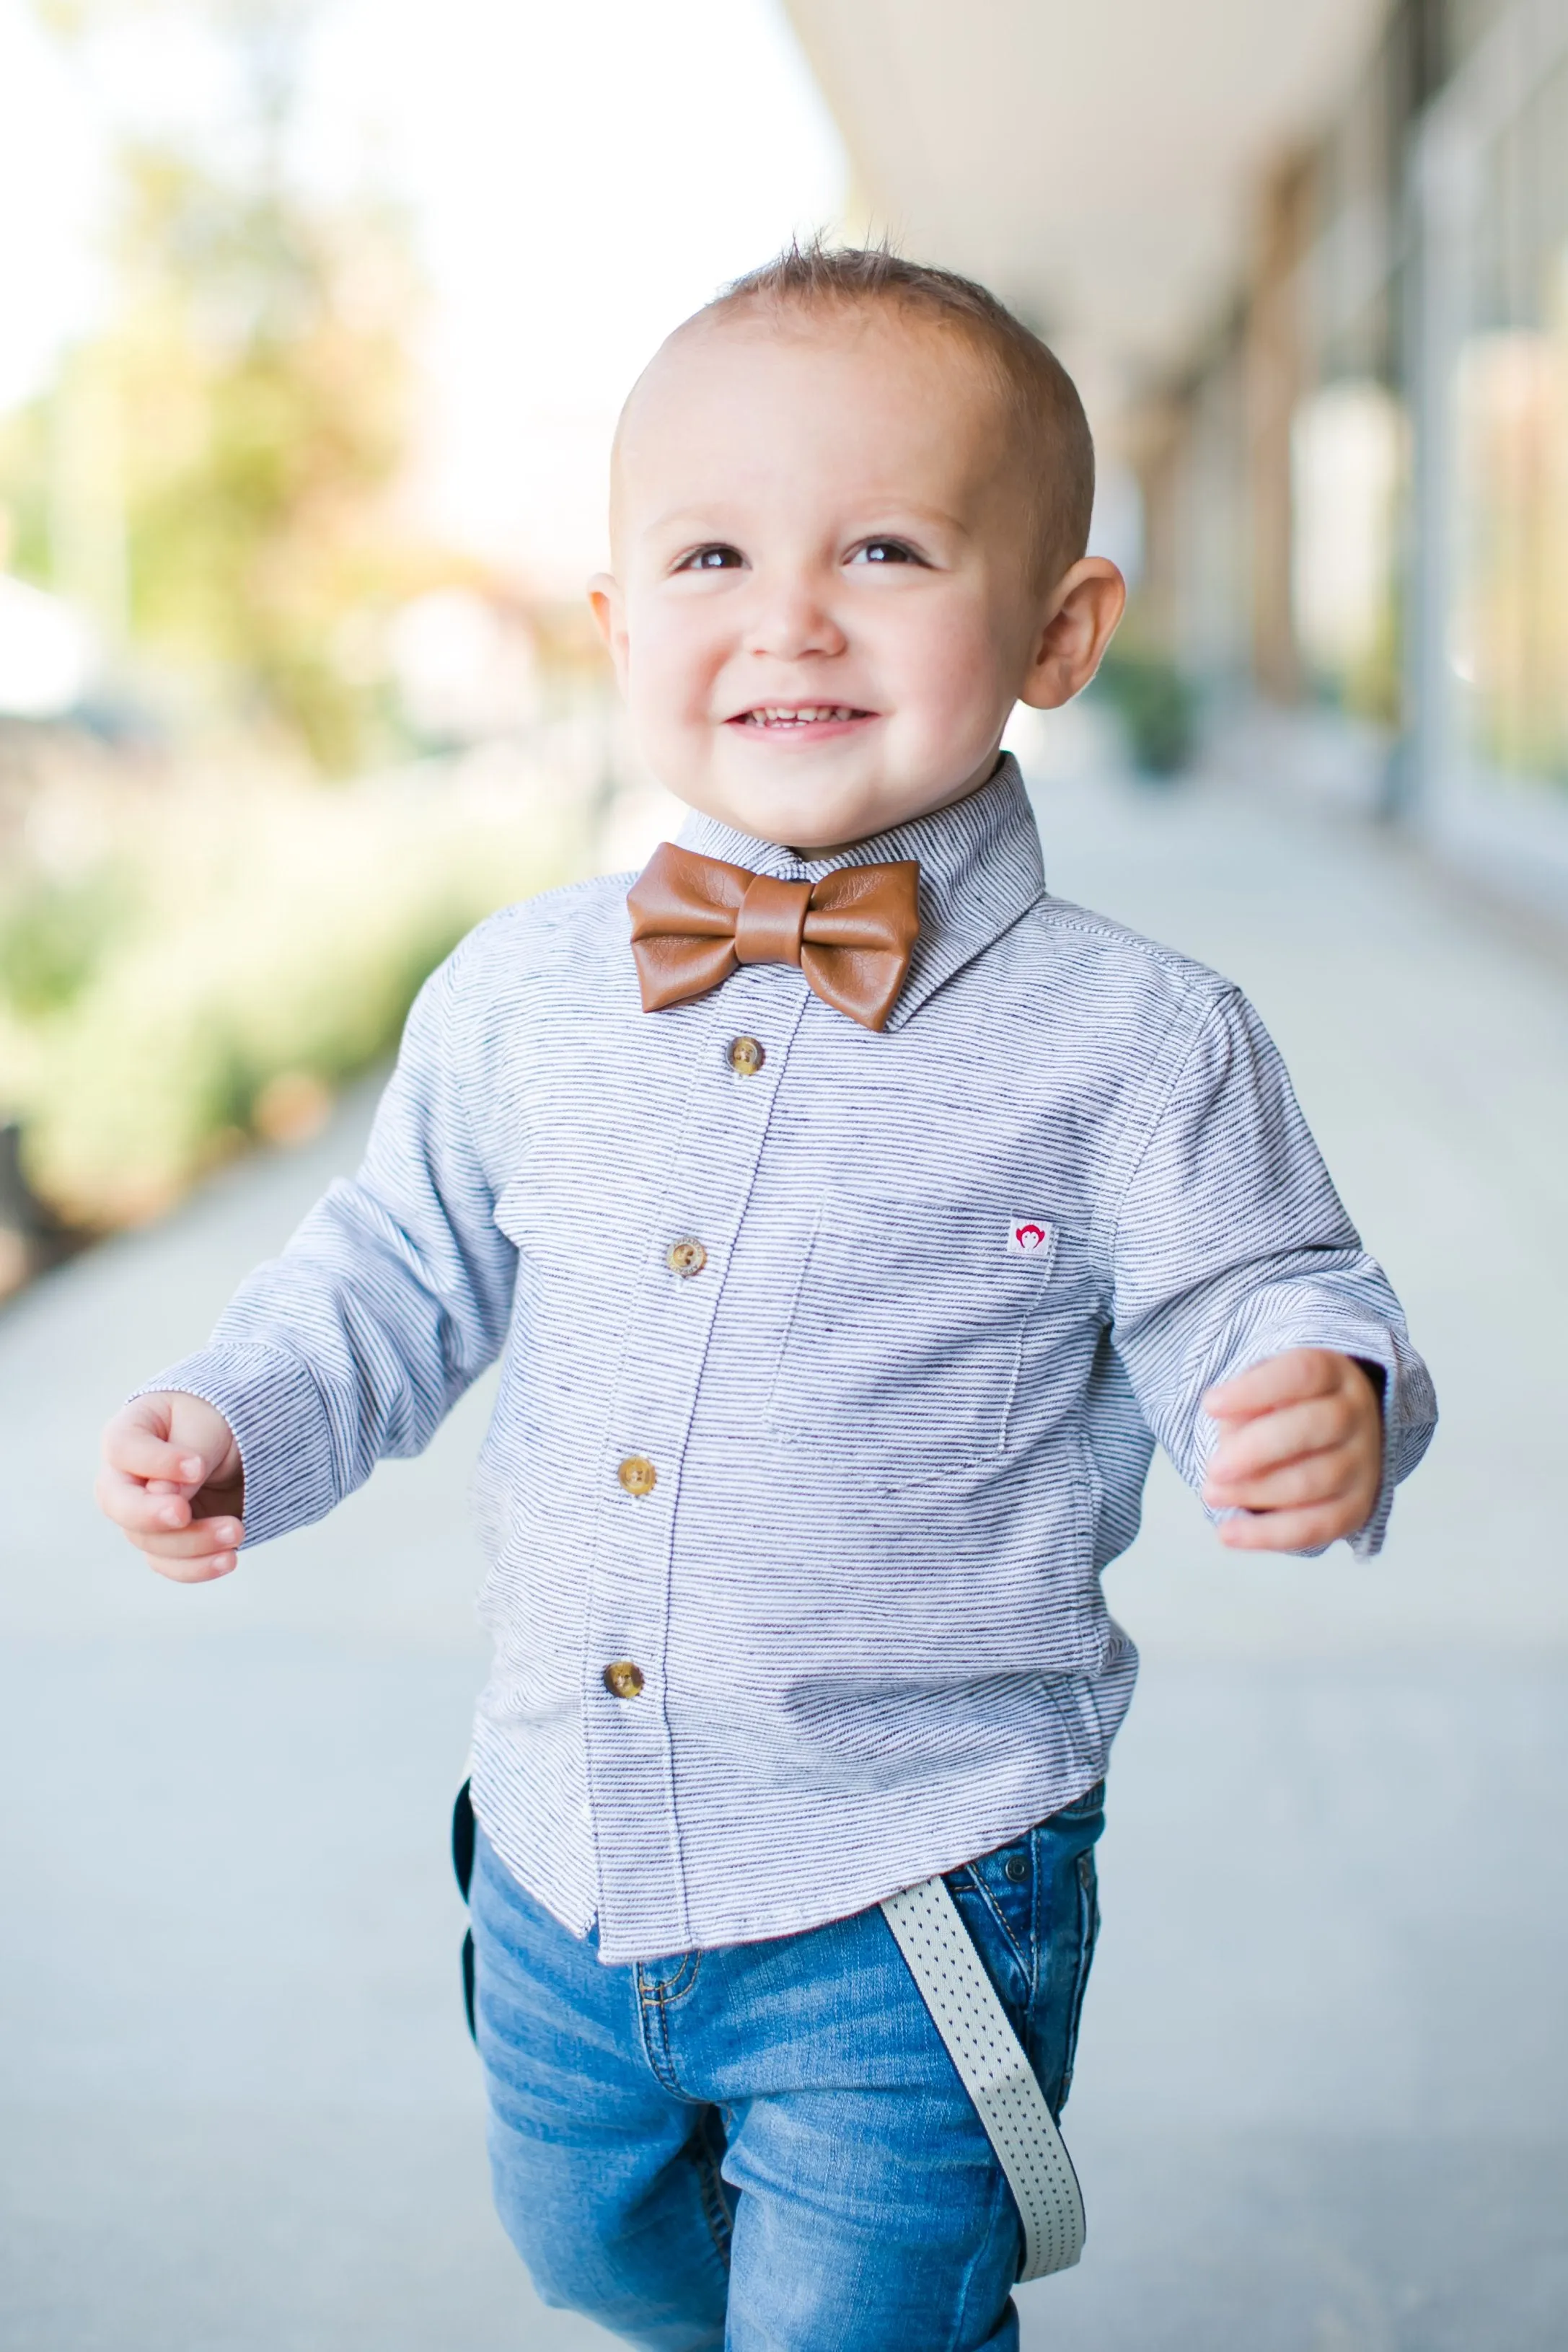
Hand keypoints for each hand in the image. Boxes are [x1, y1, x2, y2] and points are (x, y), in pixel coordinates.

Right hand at [96, 1392, 244, 1581]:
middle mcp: (125, 1478)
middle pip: (119, 1504)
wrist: (239, 1447)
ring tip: (236, 1531)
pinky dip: (198, 1566)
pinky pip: (170, 1564)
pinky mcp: (166, 1540)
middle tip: (183, 1514)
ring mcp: (142, 1514)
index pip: (123, 1449)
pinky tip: (228, 1559)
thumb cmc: (217, 1423)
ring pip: (149, 1541)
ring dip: (193, 1542)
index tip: (196, 1467)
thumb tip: (161, 1496)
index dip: (154, 1463)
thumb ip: (186, 1456)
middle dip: (151, 1515)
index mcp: (128, 1433)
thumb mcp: (208, 1427)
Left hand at [1201, 1349, 1382, 1552]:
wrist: (1330, 1439)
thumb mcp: (1262, 1393)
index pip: (1303, 1373)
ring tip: (1211, 1494)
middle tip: (1214, 1467)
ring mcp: (1363, 1463)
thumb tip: (1229, 1448)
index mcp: (1333, 1373)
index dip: (1256, 1390)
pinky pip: (1317, 1526)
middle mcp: (1356, 1415)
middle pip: (1317, 1426)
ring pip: (1315, 1480)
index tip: (1210, 1405)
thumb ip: (1244, 1410)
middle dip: (1258, 1449)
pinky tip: (1229, 1534)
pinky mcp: (1357, 1507)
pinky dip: (1269, 1534)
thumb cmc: (1281, 1410)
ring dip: (1257, 1491)